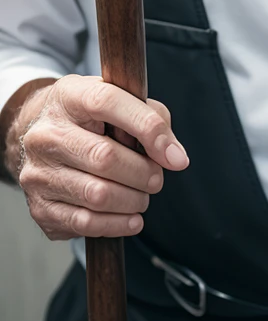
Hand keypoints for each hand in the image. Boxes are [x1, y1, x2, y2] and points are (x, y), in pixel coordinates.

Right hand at [11, 74, 188, 239]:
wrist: (38, 135)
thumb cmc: (91, 118)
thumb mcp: (119, 99)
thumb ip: (151, 116)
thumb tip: (174, 156)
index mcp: (70, 96)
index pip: (108, 103)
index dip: (147, 129)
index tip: (175, 157)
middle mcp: (46, 133)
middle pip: (105, 157)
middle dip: (143, 173)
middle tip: (156, 178)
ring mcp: (38, 171)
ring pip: (98, 195)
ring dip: (133, 200)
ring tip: (143, 196)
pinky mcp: (39, 206)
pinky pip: (84, 223)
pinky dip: (117, 224)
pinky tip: (131, 218)